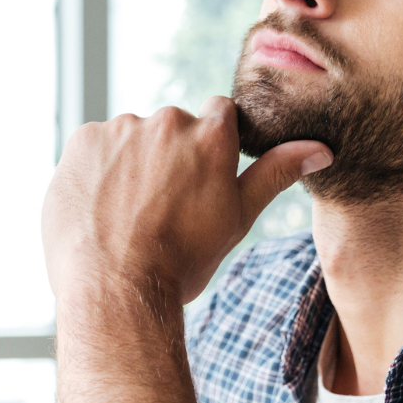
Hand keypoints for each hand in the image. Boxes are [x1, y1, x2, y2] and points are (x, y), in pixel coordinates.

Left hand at [43, 99, 329, 306]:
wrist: (116, 288)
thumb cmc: (183, 260)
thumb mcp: (237, 218)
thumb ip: (275, 173)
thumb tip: (320, 149)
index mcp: (212, 134)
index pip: (219, 114)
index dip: (209, 146)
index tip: (198, 177)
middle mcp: (167, 120)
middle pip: (171, 127)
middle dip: (168, 157)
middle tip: (161, 207)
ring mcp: (121, 128)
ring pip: (130, 138)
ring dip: (130, 163)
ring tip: (127, 213)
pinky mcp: (82, 140)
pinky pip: (94, 147)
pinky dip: (96, 171)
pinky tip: (99, 207)